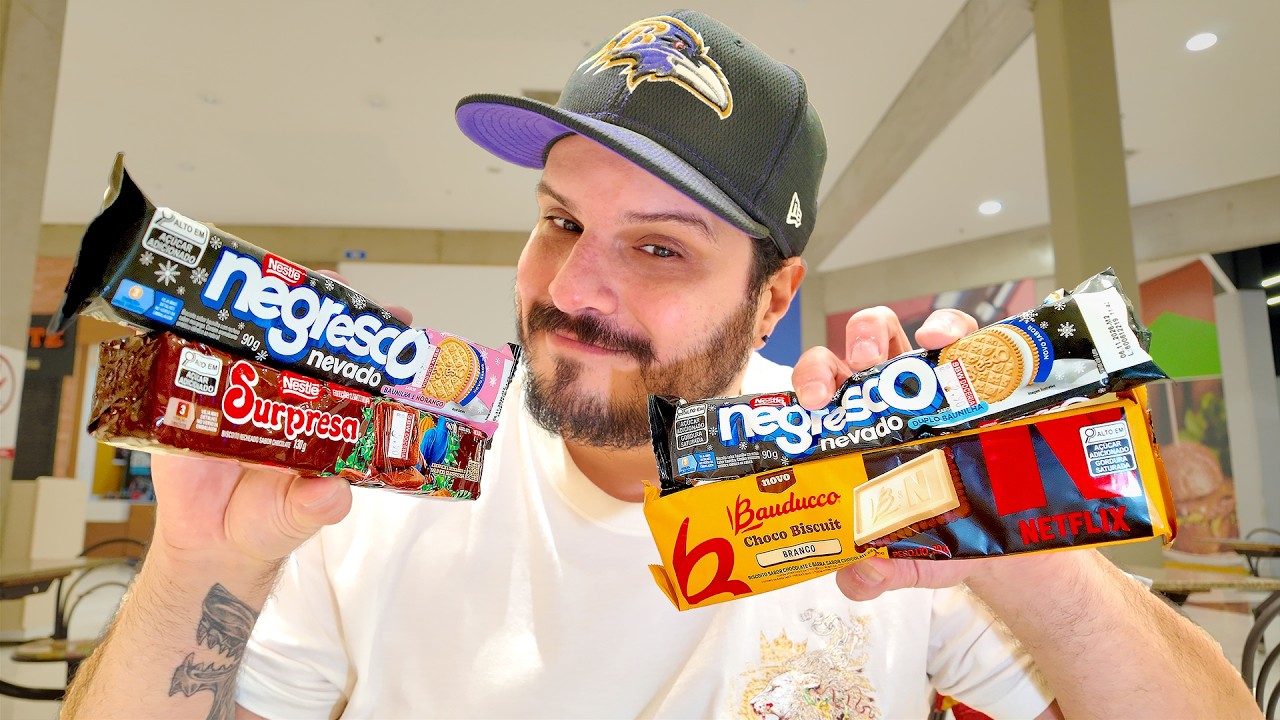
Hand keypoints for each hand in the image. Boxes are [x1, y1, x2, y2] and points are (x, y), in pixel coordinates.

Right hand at [149, 270, 412, 567]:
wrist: (208, 544)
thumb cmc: (265, 523)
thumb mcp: (299, 517)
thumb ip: (317, 507)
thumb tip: (333, 495)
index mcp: (325, 417)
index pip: (359, 371)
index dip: (377, 344)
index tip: (397, 317)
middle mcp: (290, 395)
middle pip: (311, 340)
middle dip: (326, 308)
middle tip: (337, 288)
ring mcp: (244, 389)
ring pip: (259, 337)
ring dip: (267, 308)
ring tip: (278, 290)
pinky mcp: (197, 393)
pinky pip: (199, 355)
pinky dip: (202, 329)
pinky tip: (208, 310)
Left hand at [790, 306, 985, 600]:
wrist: (1004, 537)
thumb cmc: (940, 533)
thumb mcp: (908, 559)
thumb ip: (875, 572)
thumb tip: (857, 578)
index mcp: (856, 428)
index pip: (821, 392)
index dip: (808, 385)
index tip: (811, 400)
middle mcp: (884, 396)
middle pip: (849, 353)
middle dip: (843, 349)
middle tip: (855, 370)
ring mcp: (925, 380)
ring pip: (893, 331)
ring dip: (886, 331)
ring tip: (899, 351)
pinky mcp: (974, 373)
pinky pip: (960, 337)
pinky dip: (952, 330)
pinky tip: (947, 343)